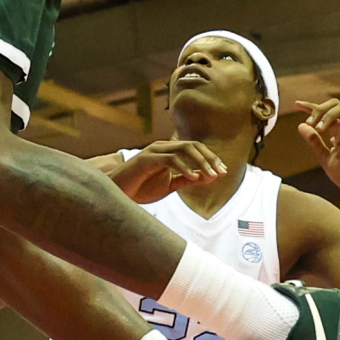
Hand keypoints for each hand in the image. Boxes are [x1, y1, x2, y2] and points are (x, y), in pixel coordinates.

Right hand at [107, 139, 226, 204]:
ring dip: (200, 162)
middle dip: (210, 158)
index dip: (211, 158)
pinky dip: (184, 167)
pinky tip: (193, 177)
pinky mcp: (146, 159)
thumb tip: (211, 177)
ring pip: (184, 149)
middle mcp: (162, 147)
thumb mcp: (170, 185)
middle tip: (221, 172)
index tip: (223, 171)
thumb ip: (188, 179)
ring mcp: (154, 151)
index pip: (195, 148)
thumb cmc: (140, 188)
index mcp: (168, 151)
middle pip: (193, 145)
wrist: (117, 194)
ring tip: (210, 175)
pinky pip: (170, 159)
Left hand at [292, 99, 339, 195]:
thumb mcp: (325, 157)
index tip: (297, 104)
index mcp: (339, 130)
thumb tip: (301, 125)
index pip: (325, 112)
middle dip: (320, 109)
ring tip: (320, 129)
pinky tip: (335, 142)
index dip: (311, 107)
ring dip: (329, 115)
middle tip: (310, 122)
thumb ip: (314, 142)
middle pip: (335, 104)